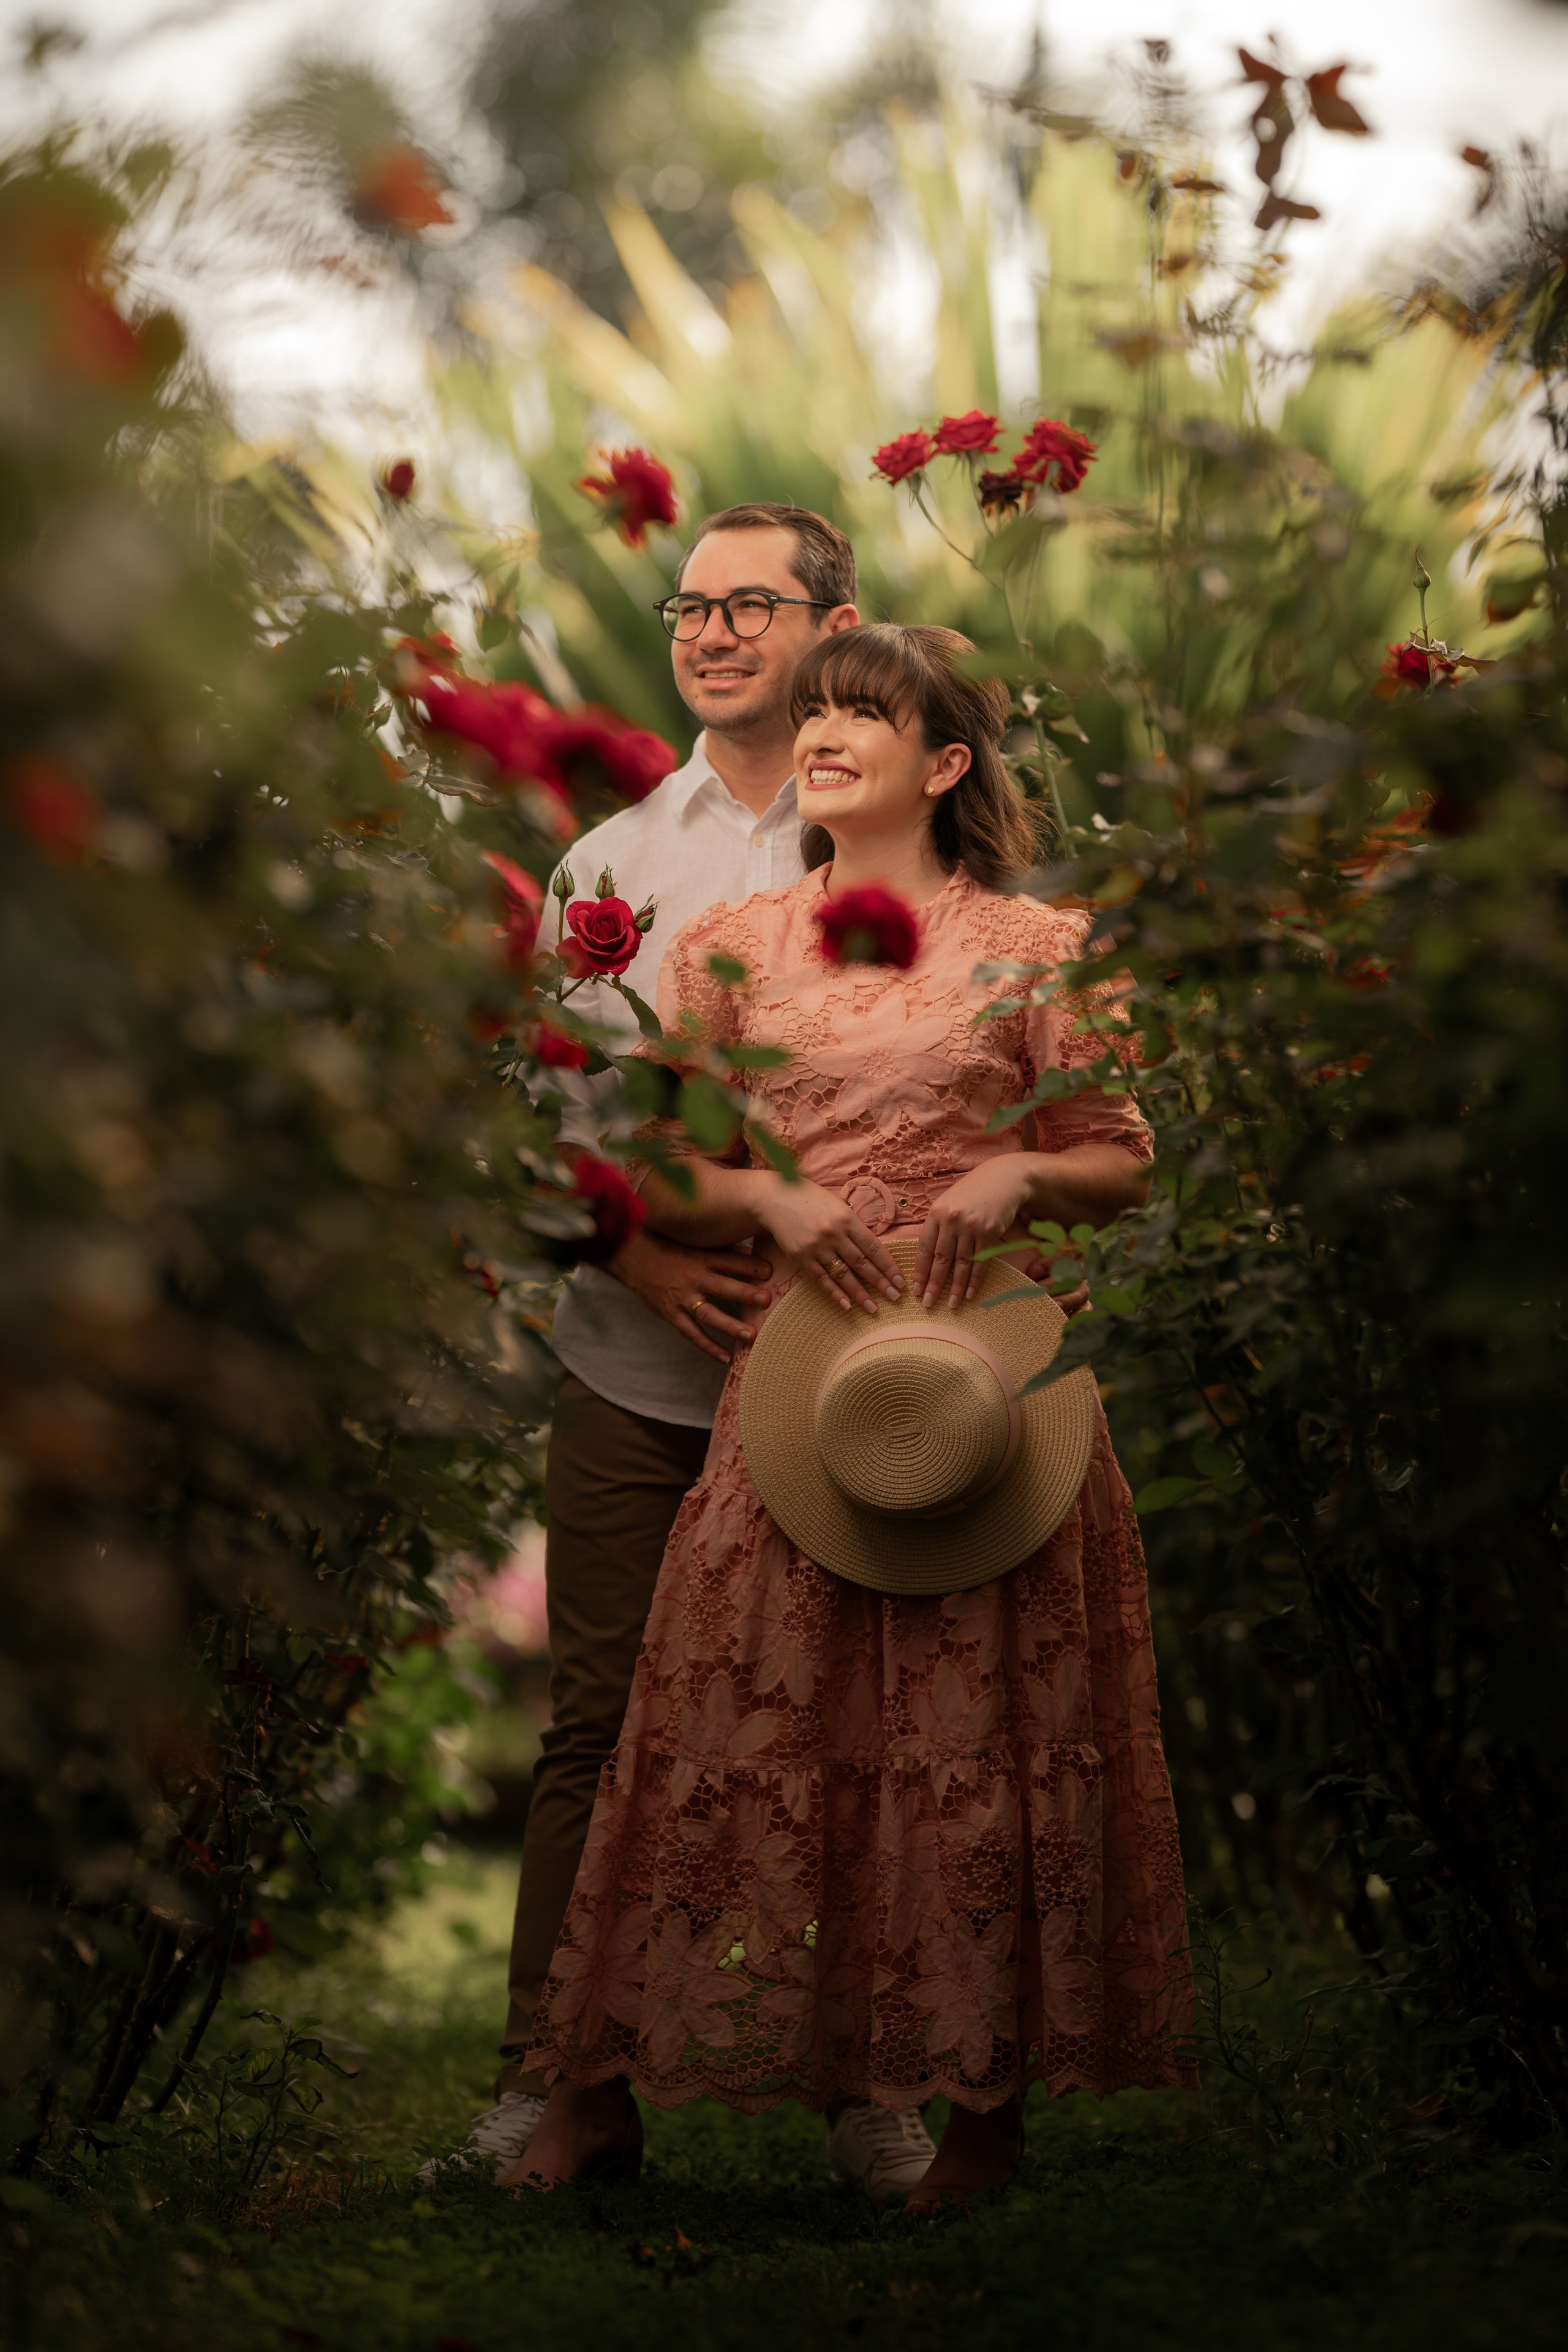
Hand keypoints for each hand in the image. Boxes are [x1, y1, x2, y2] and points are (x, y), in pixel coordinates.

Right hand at [606, 1227, 773, 1364]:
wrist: (633, 1256)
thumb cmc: (672, 1248)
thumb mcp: (696, 1243)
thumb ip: (723, 1250)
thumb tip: (756, 1251)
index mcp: (701, 1257)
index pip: (728, 1260)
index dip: (749, 1265)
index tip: (770, 1270)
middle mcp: (693, 1277)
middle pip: (722, 1286)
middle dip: (745, 1293)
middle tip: (767, 1300)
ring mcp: (682, 1298)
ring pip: (709, 1314)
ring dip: (731, 1325)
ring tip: (752, 1335)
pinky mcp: (671, 1314)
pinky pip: (692, 1333)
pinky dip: (709, 1347)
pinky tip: (727, 1359)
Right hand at [755, 1174, 904, 1314]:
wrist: (776, 1198)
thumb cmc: (811, 1199)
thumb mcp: (837, 1206)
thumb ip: (853, 1226)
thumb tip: (873, 1249)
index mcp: (846, 1219)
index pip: (873, 1246)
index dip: (888, 1265)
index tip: (900, 1280)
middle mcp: (833, 1234)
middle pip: (861, 1262)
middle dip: (880, 1282)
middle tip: (895, 1297)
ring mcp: (816, 1247)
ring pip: (843, 1274)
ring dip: (860, 1293)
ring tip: (873, 1307)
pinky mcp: (801, 1257)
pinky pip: (821, 1279)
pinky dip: (835, 1293)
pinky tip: (847, 1305)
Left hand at [914, 1159, 1033, 1308]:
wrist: (1004, 1179)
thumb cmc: (972, 1193)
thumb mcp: (948, 1203)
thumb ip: (937, 1226)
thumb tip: (926, 1256)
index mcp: (936, 1213)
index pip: (924, 1248)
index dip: (920, 1271)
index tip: (916, 1289)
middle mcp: (952, 1220)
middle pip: (941, 1259)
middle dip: (934, 1284)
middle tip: (928, 1303)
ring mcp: (972, 1227)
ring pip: (961, 1264)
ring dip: (955, 1287)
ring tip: (950, 1304)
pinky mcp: (990, 1233)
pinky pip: (980, 1262)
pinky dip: (975, 1280)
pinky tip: (969, 1294)